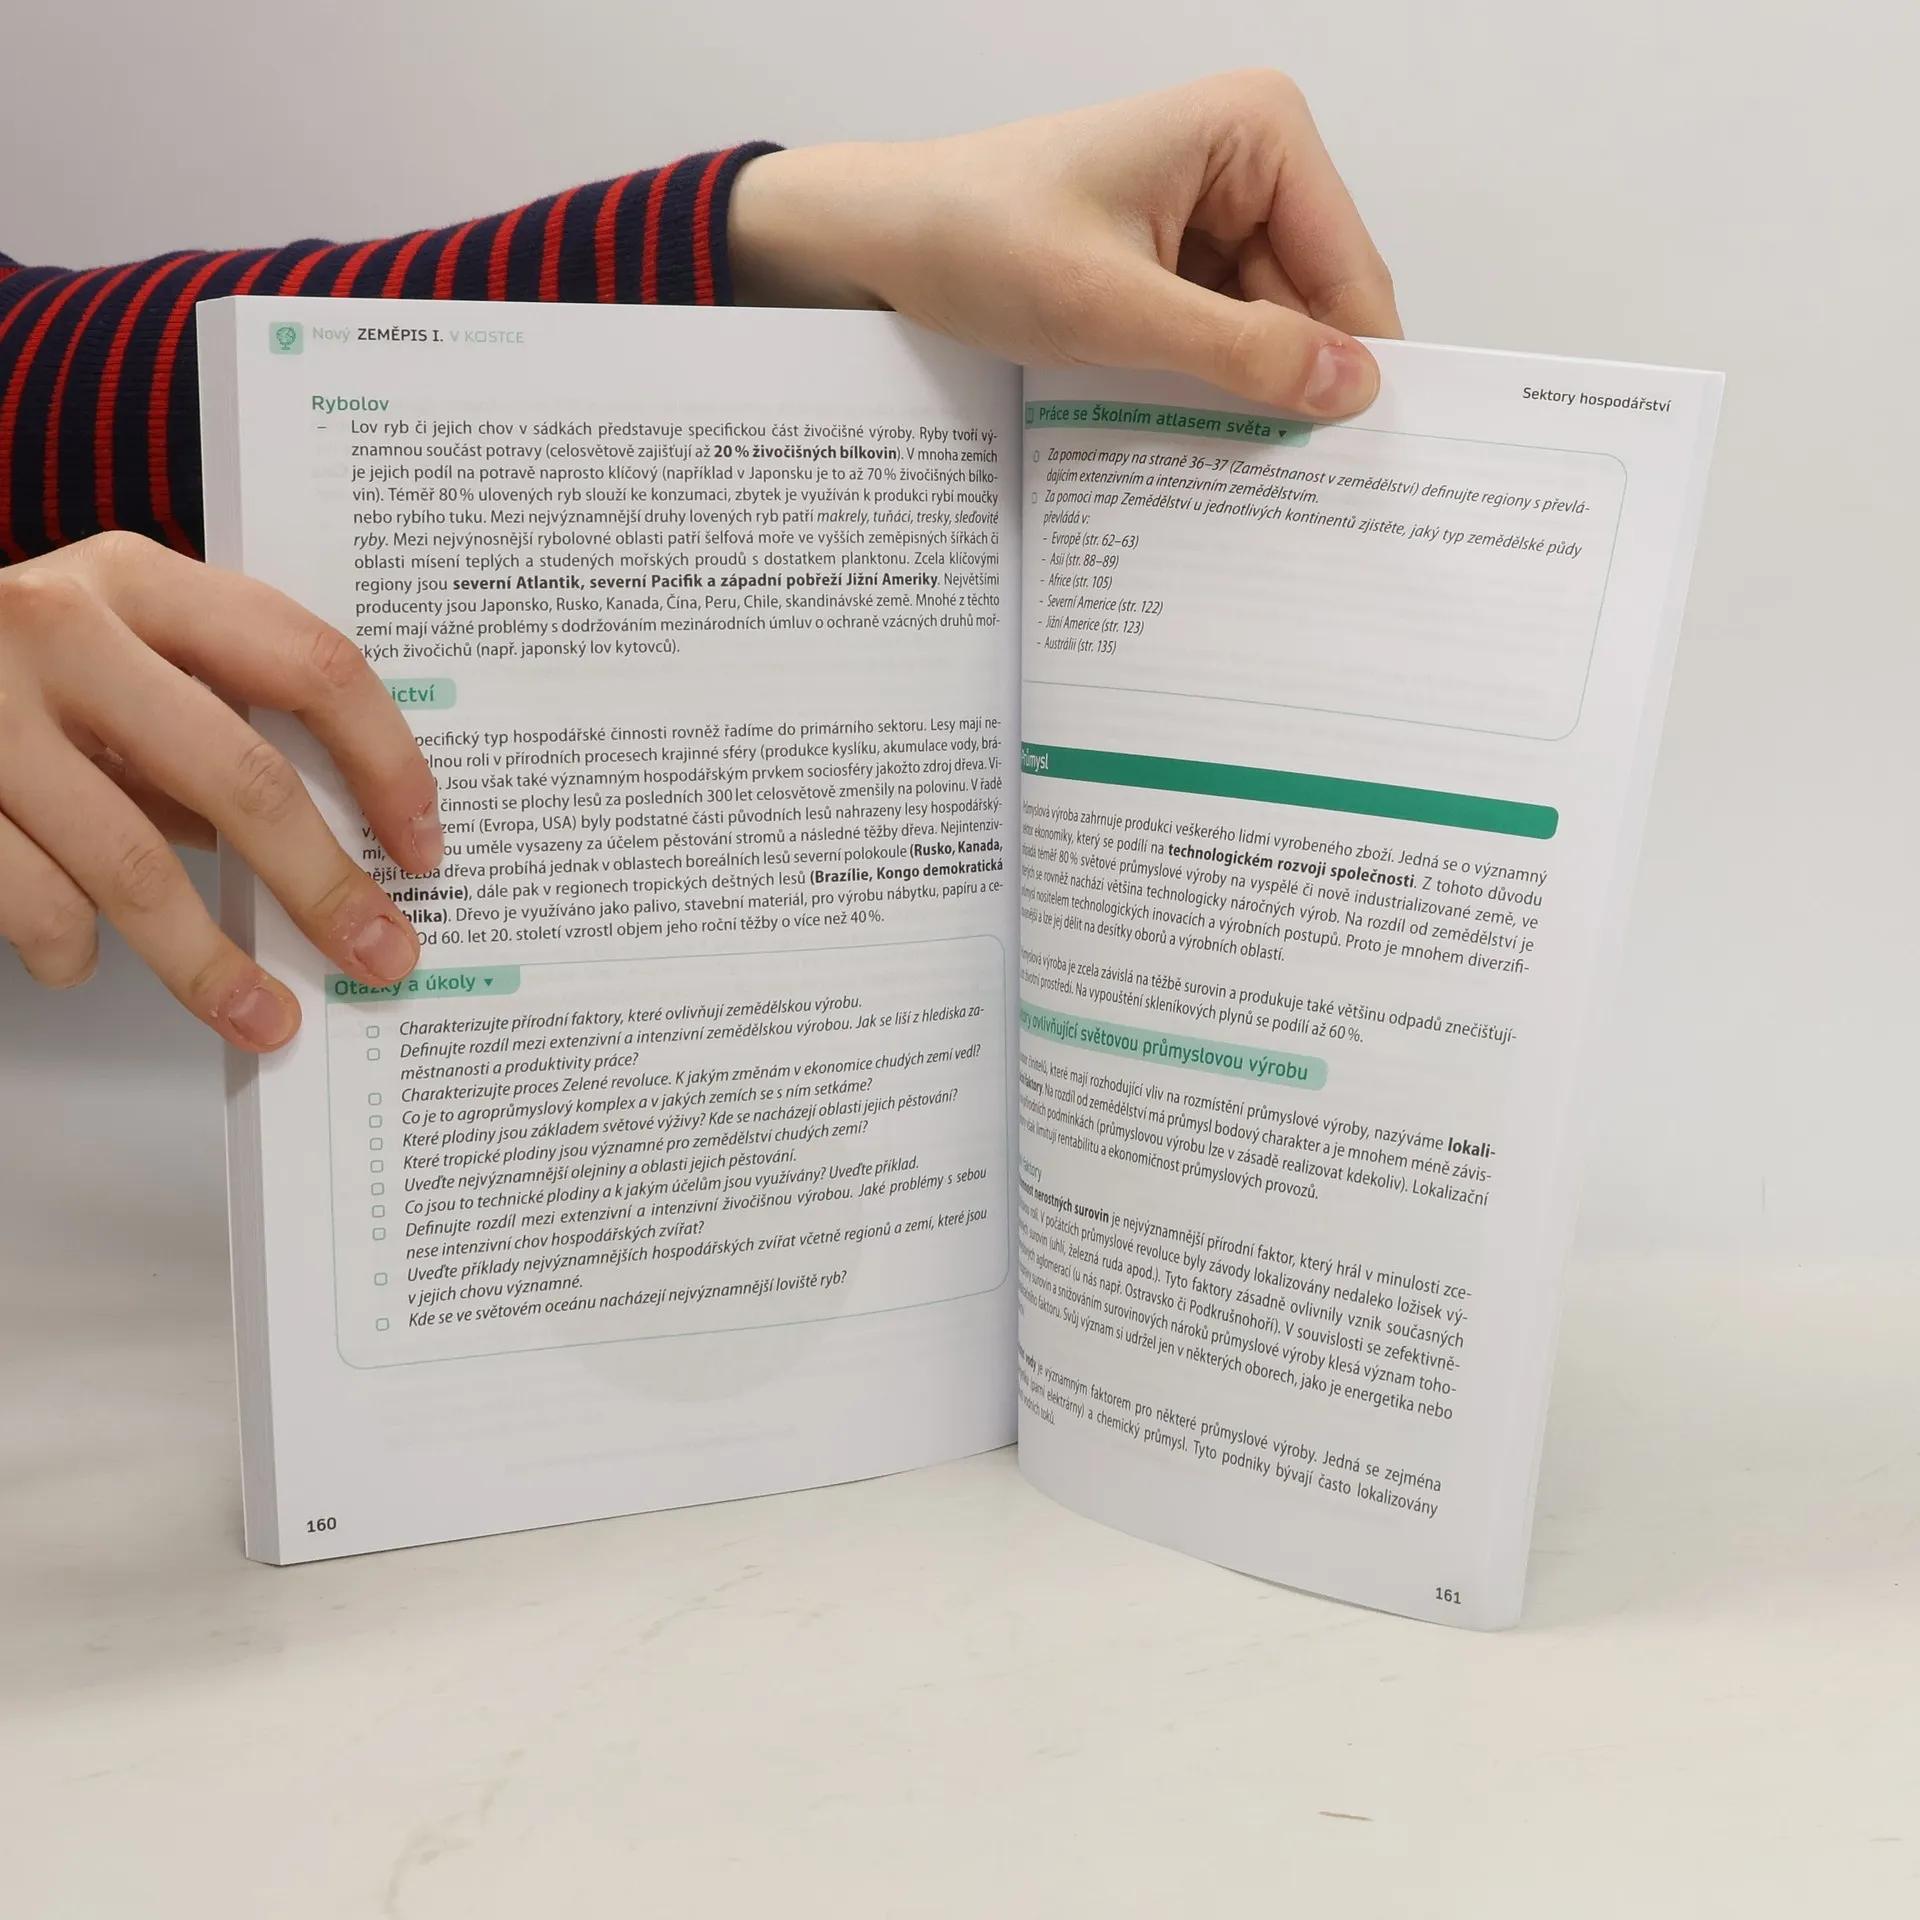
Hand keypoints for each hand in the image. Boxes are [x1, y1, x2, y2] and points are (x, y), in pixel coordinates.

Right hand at [0, 533, 440, 1049]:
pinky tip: (82, 959)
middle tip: (380, 957)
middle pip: (241, 775)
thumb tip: (335, 856)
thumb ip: (210, 731)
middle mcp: (62, 627)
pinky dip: (71, 949)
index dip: (387, 763)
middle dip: (324, 887)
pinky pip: (36, 900)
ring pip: (133, 865)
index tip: (422, 847)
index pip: (309, 664)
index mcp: (138, 580)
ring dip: (210, 962)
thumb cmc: (9, 677)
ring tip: (263, 1017)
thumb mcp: (115, 663)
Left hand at [730, 70, 1400, 417]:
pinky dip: (1206, 382)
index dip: (1352, 369)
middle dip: (1292, 385)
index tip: (1358, 468)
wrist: (884, 238)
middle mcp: (1252, 159)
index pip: (1349, 272)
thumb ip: (1240, 351)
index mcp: (1260, 131)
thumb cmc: (978, 238)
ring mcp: (1216, 209)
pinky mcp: (1179, 256)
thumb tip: (1350, 388)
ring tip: (1204, 447)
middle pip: (1317, 304)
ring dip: (1242, 392)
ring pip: (1271, 330)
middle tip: (1277, 486)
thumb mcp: (1114, 309)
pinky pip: (1224, 334)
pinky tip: (1178, 420)